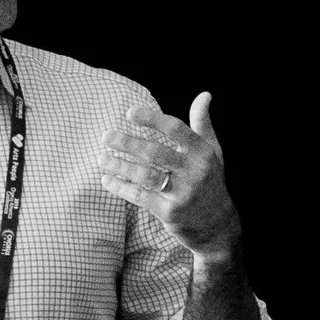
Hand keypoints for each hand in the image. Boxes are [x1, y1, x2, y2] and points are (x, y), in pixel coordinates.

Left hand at [97, 92, 241, 263]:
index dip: (152, 119)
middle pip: (156, 152)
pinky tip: (106, 179)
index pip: (176, 129)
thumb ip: (203, 123)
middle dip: (128, 143)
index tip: (129, 113)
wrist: (218, 225)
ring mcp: (182, 193)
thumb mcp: (213, 152)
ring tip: (101, 158)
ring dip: (120, 166)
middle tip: (105, 136)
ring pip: (145, 176)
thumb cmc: (211, 181)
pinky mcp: (170, 212)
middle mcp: (194, 171)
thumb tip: (204, 94)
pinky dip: (121, 187)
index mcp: (202, 152)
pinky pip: (140, 197)